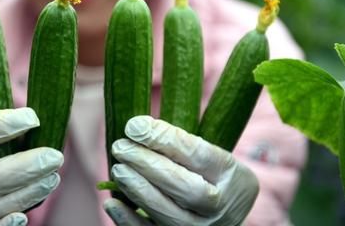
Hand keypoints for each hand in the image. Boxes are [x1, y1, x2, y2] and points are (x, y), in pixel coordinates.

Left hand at [104, 116, 258, 225]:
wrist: (224, 214)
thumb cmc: (209, 176)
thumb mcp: (208, 155)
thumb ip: (178, 142)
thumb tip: (136, 128)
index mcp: (232, 176)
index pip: (198, 155)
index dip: (164, 139)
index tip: (134, 126)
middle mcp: (221, 208)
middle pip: (187, 188)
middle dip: (149, 165)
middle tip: (121, 147)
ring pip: (170, 215)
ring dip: (139, 190)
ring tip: (118, 169)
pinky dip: (129, 221)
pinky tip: (112, 201)